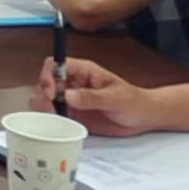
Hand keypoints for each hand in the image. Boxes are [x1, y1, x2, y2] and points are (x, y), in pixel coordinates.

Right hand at [34, 57, 164, 136]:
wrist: (145, 118)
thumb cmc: (135, 102)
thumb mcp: (116, 98)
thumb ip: (92, 97)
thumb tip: (68, 95)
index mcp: (83, 71)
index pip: (55, 65)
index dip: (48, 76)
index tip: (52, 93)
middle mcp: (73, 83)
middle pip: (46, 82)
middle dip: (44, 95)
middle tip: (52, 110)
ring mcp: (72, 98)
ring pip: (46, 98)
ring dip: (44, 107)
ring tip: (54, 118)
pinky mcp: (73, 113)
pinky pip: (54, 113)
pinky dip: (50, 118)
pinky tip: (58, 124)